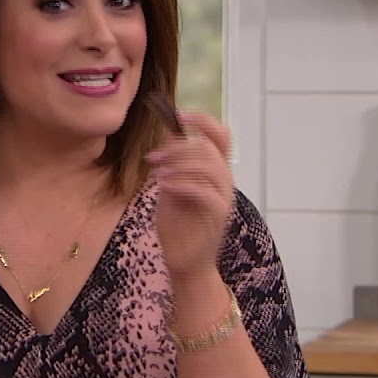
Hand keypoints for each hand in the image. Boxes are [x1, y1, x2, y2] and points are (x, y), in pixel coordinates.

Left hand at [147, 111, 234, 281]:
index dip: (202, 120)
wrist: (185, 262)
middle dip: (178, 147)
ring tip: (157, 171)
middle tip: (153, 157)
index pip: (220, 135)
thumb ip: (174, 162)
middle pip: (210, 148)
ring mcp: (224, 198)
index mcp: (216, 171)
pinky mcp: (218, 215)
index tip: (178, 115)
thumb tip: (169, 131)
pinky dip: (182, 183)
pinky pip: (204, 191)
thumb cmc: (178, 225)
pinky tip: (162, 185)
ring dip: (180, 164)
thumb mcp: (171, 186)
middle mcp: (225, 181)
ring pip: (210, 166)